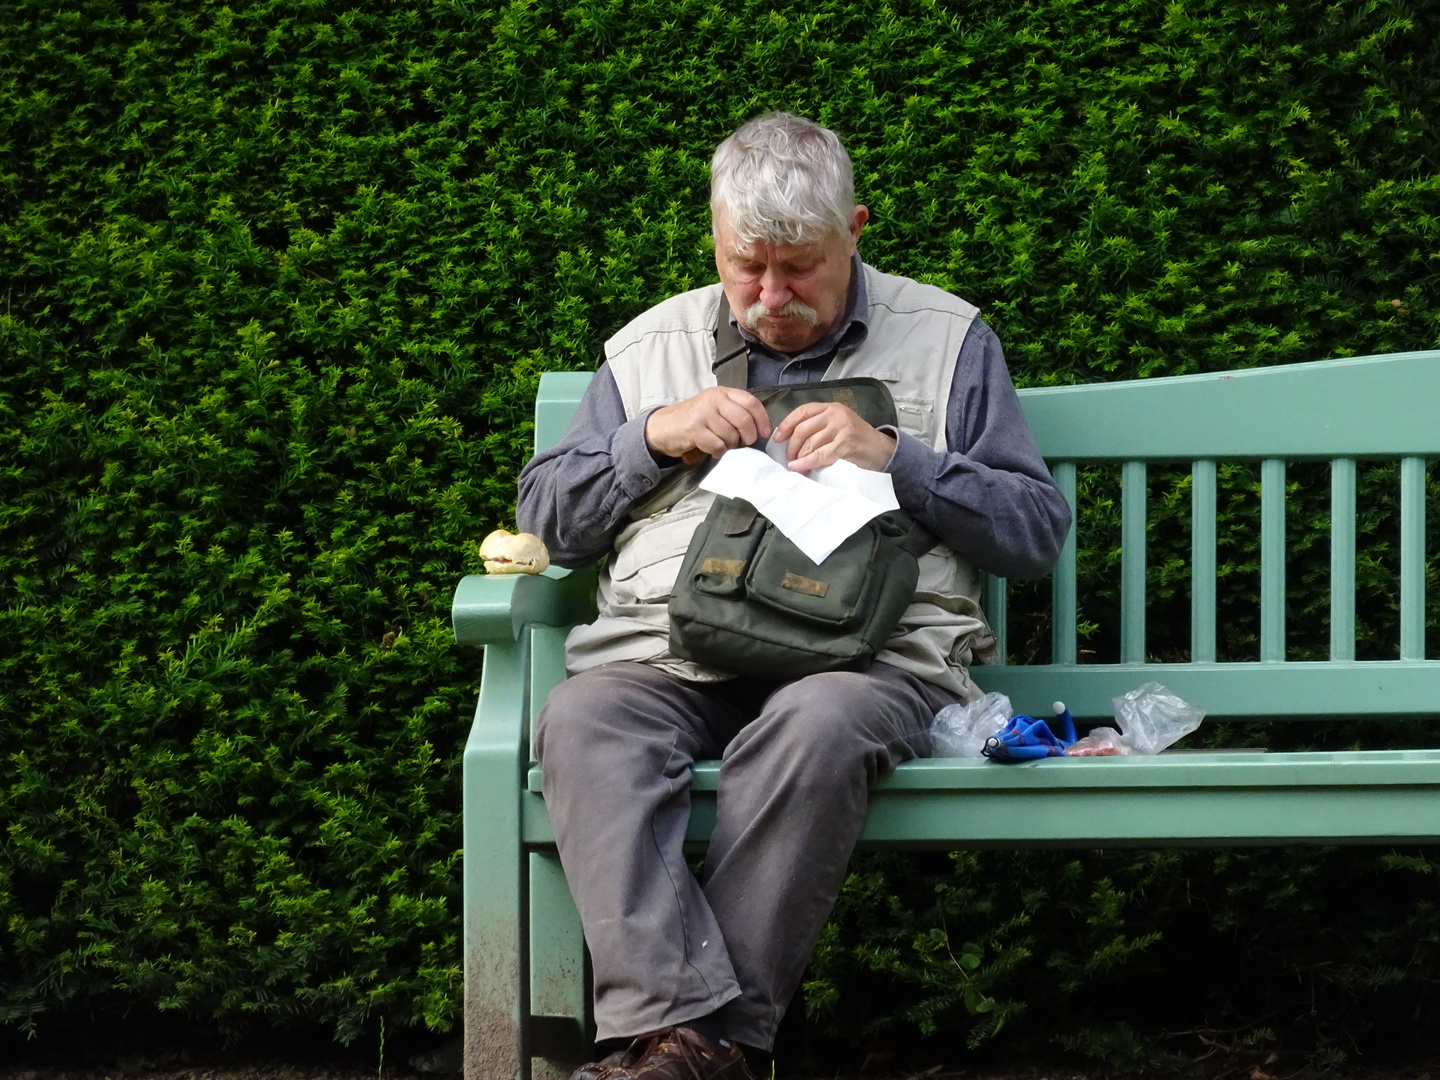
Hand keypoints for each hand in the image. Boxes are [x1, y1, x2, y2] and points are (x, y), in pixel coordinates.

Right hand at [645, 386, 772, 463]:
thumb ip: (735, 412)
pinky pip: (718, 445)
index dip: (762, 419)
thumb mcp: (715, 408)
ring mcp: (703, 413)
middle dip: (748, 436)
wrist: (663, 426)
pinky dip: (718, 452)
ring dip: (730, 445)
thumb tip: (758, 429)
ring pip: (731, 435)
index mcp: (722, 392)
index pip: (751, 402)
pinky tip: (713, 450)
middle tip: (744, 443)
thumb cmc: (693, 419)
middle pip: (744, 420)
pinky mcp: (694, 428)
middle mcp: (713, 399)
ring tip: (722, 444)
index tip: (765, 433)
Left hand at [772, 402, 896, 472]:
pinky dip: (807, 462)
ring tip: (796, 467)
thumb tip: (791, 441)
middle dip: (791, 447)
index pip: (802, 412)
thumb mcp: (837, 427)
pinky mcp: (846, 443)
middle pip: (802, 429)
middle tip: (789, 459)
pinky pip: (820, 454)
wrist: (881, 451)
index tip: (777, 439)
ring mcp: (841, 427)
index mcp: (830, 407)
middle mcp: (835, 414)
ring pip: (810, 443)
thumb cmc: (856, 441)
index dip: (786, 425)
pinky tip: (800, 467)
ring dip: (799, 458)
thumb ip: (818, 428)